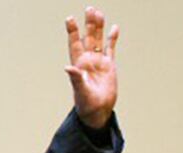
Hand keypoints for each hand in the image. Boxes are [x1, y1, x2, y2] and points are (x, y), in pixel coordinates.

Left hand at [64, 7, 119, 129]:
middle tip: (89, 8)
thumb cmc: (86, 105)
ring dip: (99, 27)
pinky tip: (114, 28)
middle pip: (88, 38)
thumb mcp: (81, 91)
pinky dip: (112, 39)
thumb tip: (68, 68)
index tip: (70, 19)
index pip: (75, 44)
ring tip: (98, 13)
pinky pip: (110, 49)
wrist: (98, 112)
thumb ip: (75, 78)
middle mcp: (88, 61)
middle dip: (88, 24)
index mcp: (79, 65)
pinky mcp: (109, 66)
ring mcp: (99, 62)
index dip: (73, 32)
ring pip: (98, 40)